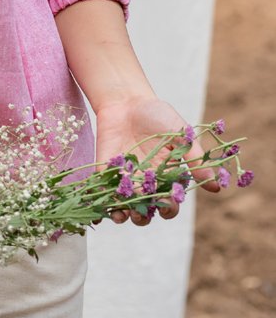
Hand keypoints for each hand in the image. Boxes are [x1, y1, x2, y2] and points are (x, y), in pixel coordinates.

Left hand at [95, 95, 220, 226]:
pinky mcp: (105, 170)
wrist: (127, 99)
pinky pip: (103, 191)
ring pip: (124, 206)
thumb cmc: (158, 116)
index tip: (166, 204)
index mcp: (165, 178)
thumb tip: (216, 187)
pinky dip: (102, 202)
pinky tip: (103, 207)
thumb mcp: (180, 135)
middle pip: (146, 211)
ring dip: (124, 215)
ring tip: (124, 214)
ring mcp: (124, 178)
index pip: (169, 203)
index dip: (169, 208)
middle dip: (144, 217)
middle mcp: (145, 183)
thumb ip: (194, 160)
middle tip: (143, 212)